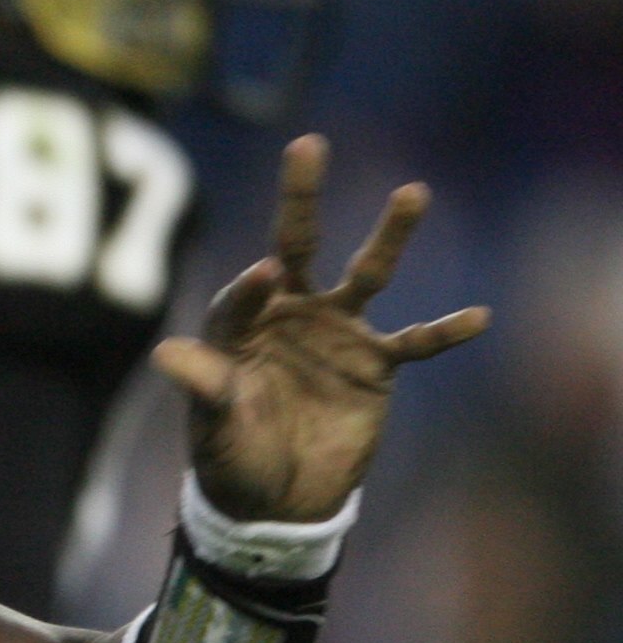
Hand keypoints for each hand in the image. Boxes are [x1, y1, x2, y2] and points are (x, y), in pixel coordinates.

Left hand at [151, 135, 488, 520]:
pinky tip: (478, 317)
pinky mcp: (375, 364)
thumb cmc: (232, 457)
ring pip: (366, 273)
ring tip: (412, 192)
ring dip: (389, 236)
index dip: (252, 286)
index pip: (245, 290)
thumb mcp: (213, 426)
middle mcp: (289, 314)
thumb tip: (164, 352)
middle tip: (307, 144)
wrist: (278, 498)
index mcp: (239, 324)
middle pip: (296, 244)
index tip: (267, 274)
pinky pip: (414, 341)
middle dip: (300, 197)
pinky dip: (444, 331)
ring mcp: (336, 333)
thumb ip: (202, 386)